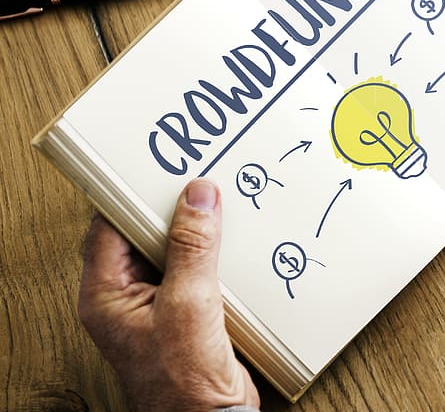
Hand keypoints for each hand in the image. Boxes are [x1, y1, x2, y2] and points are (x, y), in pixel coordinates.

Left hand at [78, 179, 259, 410]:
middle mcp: (125, 299)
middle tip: (195, 184)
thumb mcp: (189, 303)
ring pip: (170, 251)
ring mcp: (155, 306)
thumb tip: (197, 197)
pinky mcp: (184, 313)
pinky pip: (193, 270)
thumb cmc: (183, 381)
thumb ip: (192, 247)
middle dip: (169, 211)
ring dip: (194, 233)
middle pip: (140, 235)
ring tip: (216, 209)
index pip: (108, 228)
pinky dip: (211, 255)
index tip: (160, 171)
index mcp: (105, 296)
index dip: (132, 197)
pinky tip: (231, 245)